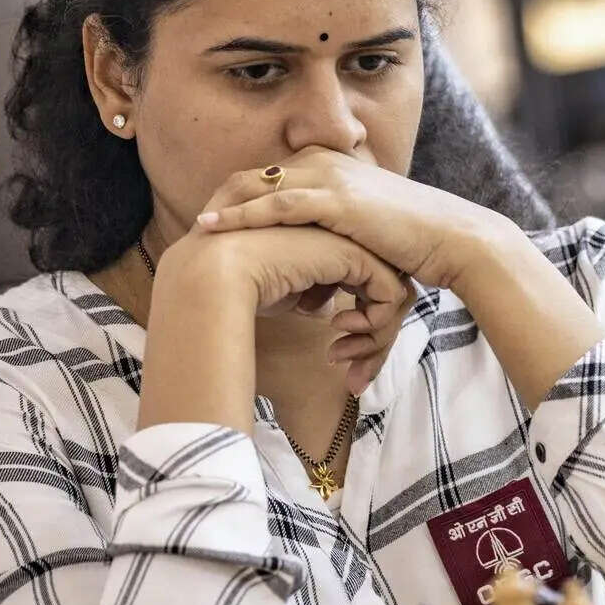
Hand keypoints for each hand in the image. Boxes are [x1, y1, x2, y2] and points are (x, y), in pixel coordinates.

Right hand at [165, 223, 413, 396]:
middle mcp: (340, 238)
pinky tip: (337, 333)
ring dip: (373, 335)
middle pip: (379, 289)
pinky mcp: (356, 253)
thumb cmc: (233, 288)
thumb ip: (304, 292)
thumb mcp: (279, 291)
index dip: (357, 323)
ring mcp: (349, 241)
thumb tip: (322, 308)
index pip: (360, 283)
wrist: (214, 275)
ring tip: (341, 355)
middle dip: (372, 335)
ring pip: (389, 293)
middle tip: (349, 365)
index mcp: (323, 241)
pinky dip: (374, 324)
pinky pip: (390, 294)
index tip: (338, 354)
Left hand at [192, 146, 514, 292]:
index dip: (234, 201)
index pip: (265, 178)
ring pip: (256, 186)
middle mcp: (324, 163)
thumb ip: (334, 245)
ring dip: (223, 209)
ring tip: (196, 231)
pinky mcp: (337, 200)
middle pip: (251, 177)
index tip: (210, 227)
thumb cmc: (413, 243)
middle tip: (194, 232)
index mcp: (329, 166)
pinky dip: (242, 216)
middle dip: (219, 203)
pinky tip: (214, 229)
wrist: (451, 238)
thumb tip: (315, 286)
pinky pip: (277, 205)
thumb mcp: (364, 236)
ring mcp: (329, 177)